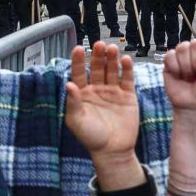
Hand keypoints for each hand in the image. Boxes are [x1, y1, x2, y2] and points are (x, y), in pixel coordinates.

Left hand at [65, 43, 141, 184]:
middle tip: (99, 45)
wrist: (113, 151)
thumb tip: (68, 84)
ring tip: (112, 48)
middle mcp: (97, 89)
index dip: (78, 61)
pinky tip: (125, 60)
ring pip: (112, 70)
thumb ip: (73, 102)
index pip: (79, 72)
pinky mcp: (127, 95)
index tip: (78, 49)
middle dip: (97, 55)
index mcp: (82, 93)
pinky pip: (127, 79)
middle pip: (97, 67)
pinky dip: (127, 69)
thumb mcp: (77, 121)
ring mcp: (113, 91)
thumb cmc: (91, 137)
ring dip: (112, 58)